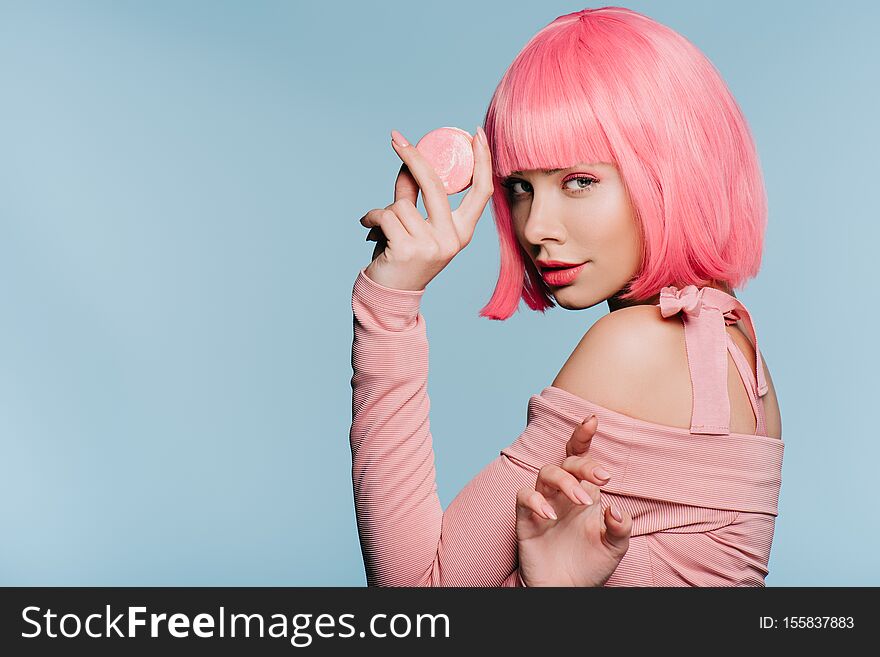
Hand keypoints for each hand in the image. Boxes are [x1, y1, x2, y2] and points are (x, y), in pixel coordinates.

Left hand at [360, 127, 492, 290]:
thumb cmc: (402, 257)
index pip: (481, 192)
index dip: (482, 161)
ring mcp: (432, 246)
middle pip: (437, 186)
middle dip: (414, 158)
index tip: (475, 134)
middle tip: (396, 139)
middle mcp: (452, 240)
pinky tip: (369, 229)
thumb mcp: (414, 226)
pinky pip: (386, 215)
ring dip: (385, 211)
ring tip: (380, 227)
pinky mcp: (408, 250)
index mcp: (462, 233)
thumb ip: (412, 196)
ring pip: (402, 205)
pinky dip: (371, 218)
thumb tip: (408, 162)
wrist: (389, 296)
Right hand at [515, 415, 631, 586]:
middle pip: (566, 461)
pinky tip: (550, 515)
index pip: (581, 456)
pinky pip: (523, 496)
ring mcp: (543, 504)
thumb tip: (614, 508)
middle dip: (583, 464)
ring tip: (580, 502)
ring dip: (564, 481)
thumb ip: (620, 527)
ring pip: (546, 473)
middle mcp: (563, 493)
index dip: (583, 436)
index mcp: (585, 492)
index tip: (592, 420)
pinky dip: (536, 501)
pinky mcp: (525, 519)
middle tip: (602, 478)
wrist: (567, 590)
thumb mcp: (615, 547)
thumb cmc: (591, 564)